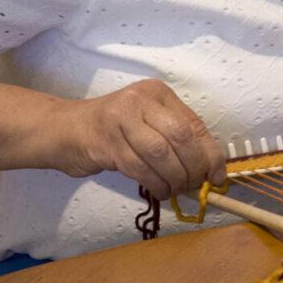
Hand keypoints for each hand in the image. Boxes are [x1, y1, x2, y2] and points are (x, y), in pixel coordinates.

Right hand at [49, 79, 223, 200]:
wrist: (66, 130)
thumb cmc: (115, 130)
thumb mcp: (149, 124)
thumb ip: (178, 140)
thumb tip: (212, 170)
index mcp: (157, 93)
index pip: (193, 124)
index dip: (210, 154)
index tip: (216, 177)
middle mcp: (140, 100)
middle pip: (180, 137)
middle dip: (193, 168)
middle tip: (194, 185)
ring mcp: (120, 119)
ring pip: (160, 154)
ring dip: (174, 178)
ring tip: (176, 189)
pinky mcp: (105, 142)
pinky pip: (139, 168)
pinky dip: (155, 184)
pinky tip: (160, 190)